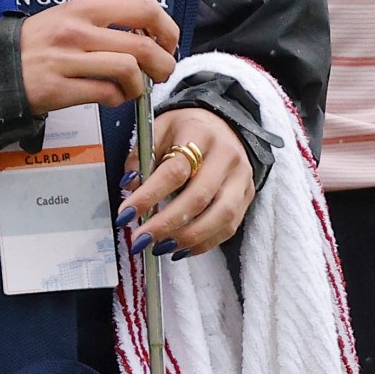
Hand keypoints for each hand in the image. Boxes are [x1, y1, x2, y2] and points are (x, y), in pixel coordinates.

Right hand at [19, 0, 177, 114]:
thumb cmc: (38, 44)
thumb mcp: (68, 17)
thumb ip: (105, 22)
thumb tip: (148, 34)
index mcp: (84, 9)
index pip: (143, 8)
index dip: (167, 28)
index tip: (168, 42)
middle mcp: (77, 31)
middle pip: (142, 45)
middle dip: (163, 63)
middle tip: (160, 73)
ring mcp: (68, 60)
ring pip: (128, 70)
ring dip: (140, 85)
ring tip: (133, 89)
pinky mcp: (60, 90)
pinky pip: (106, 95)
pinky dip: (119, 100)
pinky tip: (113, 98)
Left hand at [116, 107, 255, 258]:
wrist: (223, 124)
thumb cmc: (186, 130)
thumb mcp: (158, 130)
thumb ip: (141, 157)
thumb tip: (130, 186)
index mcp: (200, 133)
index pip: (175, 170)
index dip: (149, 195)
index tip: (126, 213)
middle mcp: (226, 155)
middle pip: (198, 197)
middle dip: (165, 224)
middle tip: (140, 239)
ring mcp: (241, 176)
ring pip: (220, 216)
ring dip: (187, 238)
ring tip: (160, 247)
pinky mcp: (248, 195)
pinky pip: (229, 227)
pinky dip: (204, 243)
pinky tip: (180, 249)